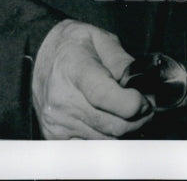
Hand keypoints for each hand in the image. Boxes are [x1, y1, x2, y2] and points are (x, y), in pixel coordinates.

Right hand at [32, 19, 153, 138]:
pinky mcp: (55, 137)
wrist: (40, 55)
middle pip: (110, 124)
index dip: (130, 103)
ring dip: (124, 129)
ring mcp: (57, 121)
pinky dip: (106, 138)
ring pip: (106, 140)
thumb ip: (122, 61)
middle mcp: (62, 98)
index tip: (146, 101)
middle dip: (137, 118)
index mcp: (74, 68)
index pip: (103, 95)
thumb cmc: (73, 45)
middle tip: (146, 107)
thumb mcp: (100, 38)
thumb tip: (142, 86)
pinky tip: (110, 121)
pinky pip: (91, 148)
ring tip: (128, 112)